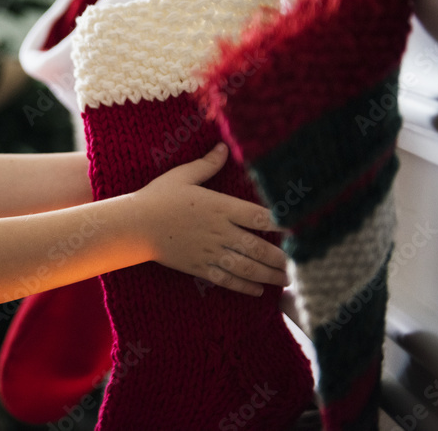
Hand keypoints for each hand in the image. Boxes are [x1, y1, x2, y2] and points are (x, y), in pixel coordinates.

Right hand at [136, 143, 288, 296]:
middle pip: (258, 247)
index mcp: (219, 207)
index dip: (282, 223)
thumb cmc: (158, 197)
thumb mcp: (182, 176)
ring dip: (270, 274)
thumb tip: (223, 147)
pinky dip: (245, 286)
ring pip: (247, 267)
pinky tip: (258, 290)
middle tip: (302, 264)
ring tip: (287, 280)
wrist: (134, 226)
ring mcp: (210, 251)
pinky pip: (227, 279)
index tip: (300, 229)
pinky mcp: (199, 267)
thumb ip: (206, 164)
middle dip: (282, 257)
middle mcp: (219, 231)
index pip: (258, 216)